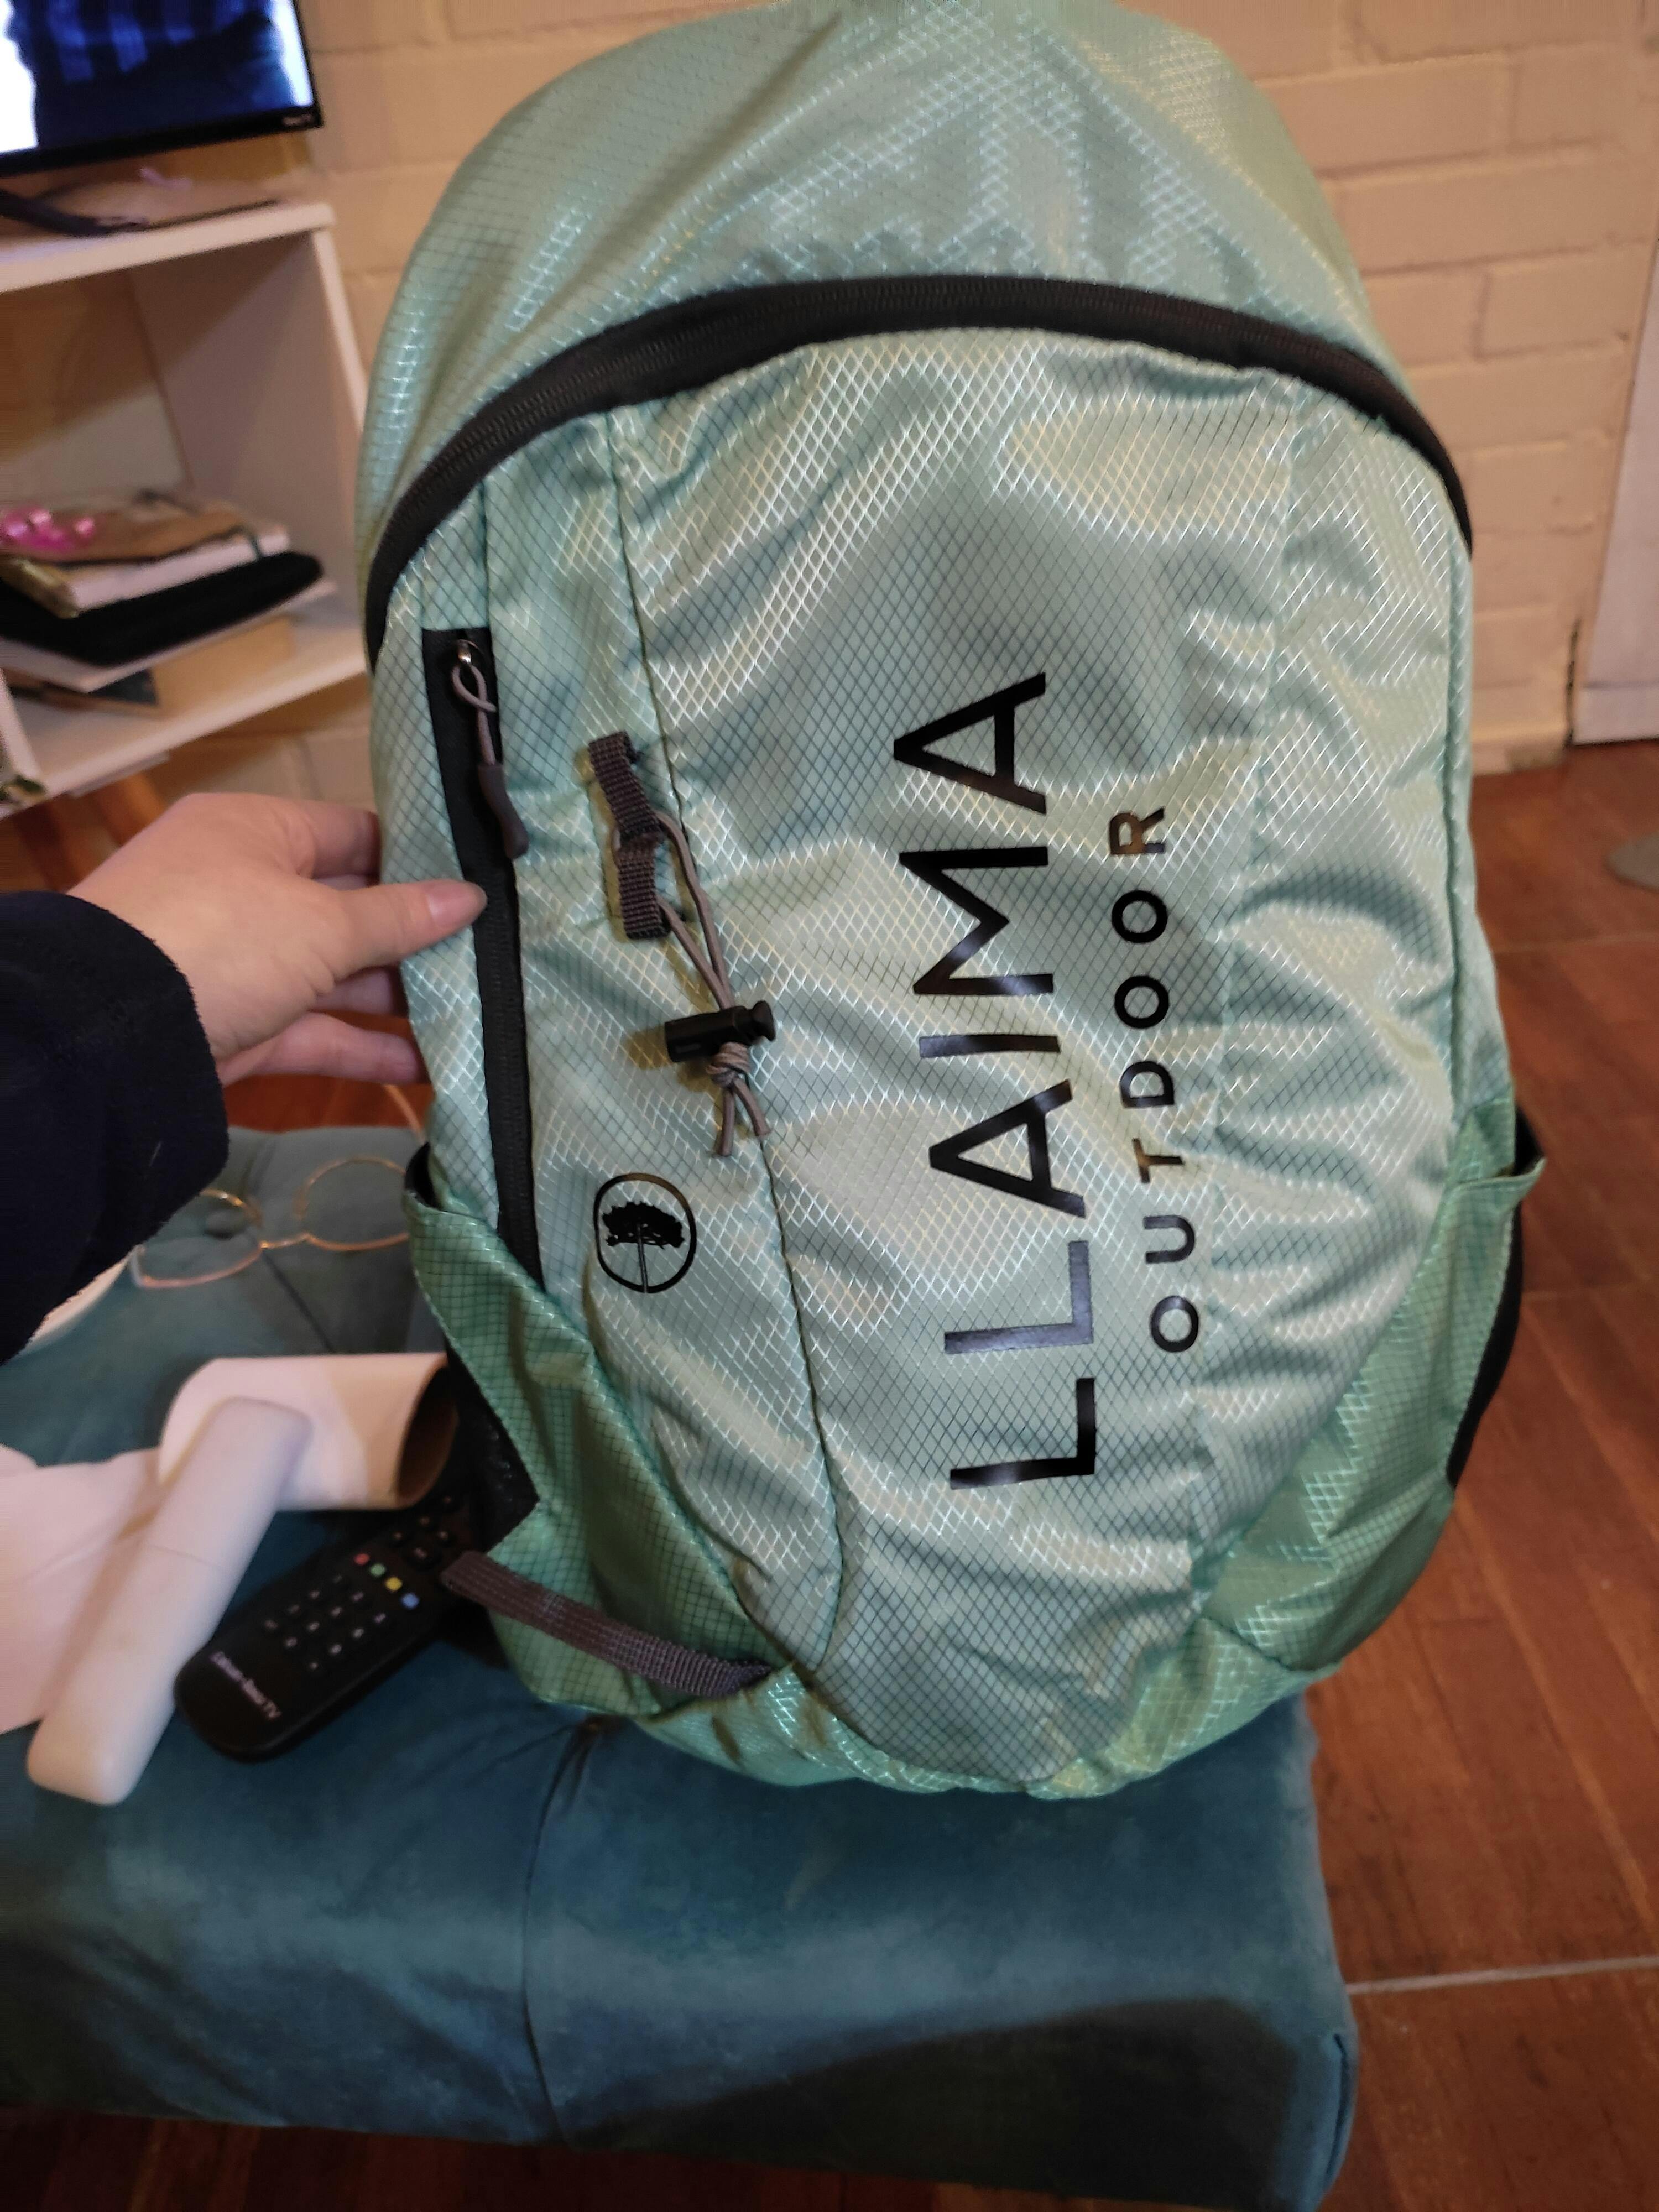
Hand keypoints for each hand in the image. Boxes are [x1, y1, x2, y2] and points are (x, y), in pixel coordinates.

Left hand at [72, 793, 483, 1085]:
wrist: (112, 1030)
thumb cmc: (225, 937)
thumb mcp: (322, 922)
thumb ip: (399, 916)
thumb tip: (469, 898)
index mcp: (256, 833)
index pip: (351, 834)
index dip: (416, 860)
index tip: (479, 884)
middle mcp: (245, 888)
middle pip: (347, 908)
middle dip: (415, 937)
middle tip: (492, 957)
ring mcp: (240, 961)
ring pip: (334, 975)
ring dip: (398, 997)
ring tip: (475, 1014)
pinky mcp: (239, 1025)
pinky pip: (314, 1030)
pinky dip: (363, 1047)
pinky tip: (428, 1066)